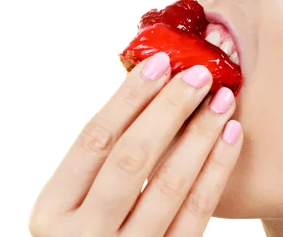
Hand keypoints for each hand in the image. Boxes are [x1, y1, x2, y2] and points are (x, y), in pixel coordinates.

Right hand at [29, 52, 242, 236]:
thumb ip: (99, 164)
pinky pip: (197, 211)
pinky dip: (217, 169)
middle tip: (199, 74)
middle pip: (132, 157)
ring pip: (169, 183)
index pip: (94, 140)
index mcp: (51, 211)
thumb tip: (144, 91)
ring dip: (200, 134)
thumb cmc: (89, 235)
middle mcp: (82, 235)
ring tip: (223, 99)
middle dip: (169, 109)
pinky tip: (231, 137)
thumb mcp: (74, 206)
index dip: (128, 97)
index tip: (159, 62)